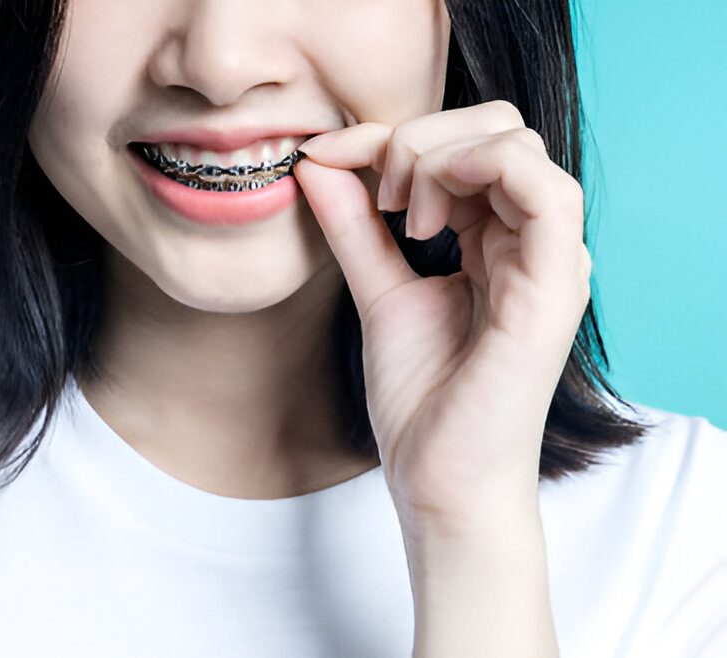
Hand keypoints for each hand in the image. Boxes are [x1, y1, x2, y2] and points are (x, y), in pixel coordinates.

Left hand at [294, 100, 590, 531]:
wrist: (439, 480)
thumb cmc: (421, 400)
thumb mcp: (377, 290)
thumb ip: (355, 226)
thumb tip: (317, 162)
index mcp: (501, 239)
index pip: (462, 144)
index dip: (388, 135)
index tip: (325, 160)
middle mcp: (533, 242)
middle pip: (493, 127)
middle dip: (416, 139)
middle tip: (375, 198)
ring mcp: (550, 261)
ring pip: (513, 142)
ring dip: (435, 157)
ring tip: (398, 215)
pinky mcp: (554, 286)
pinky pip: (543, 190)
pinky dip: (475, 172)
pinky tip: (422, 217)